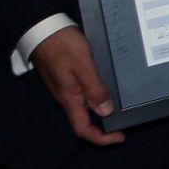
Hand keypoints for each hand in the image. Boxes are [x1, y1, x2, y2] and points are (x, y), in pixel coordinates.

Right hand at [30, 26, 123, 145]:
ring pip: (84, 109)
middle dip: (104, 126)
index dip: (101, 138)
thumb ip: (94, 88)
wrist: (43, 29)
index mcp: (69, 98)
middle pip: (84, 121)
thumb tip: (105, 112)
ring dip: (101, 112)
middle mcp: (66, 98)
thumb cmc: (63, 46)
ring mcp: (65, 89)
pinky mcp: (66, 80)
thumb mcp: (83, 65)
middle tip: (125, 121)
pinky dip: (96, 98)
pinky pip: (83, 96)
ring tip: (121, 107)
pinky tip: (108, 91)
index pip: (83, 129)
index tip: (121, 136)